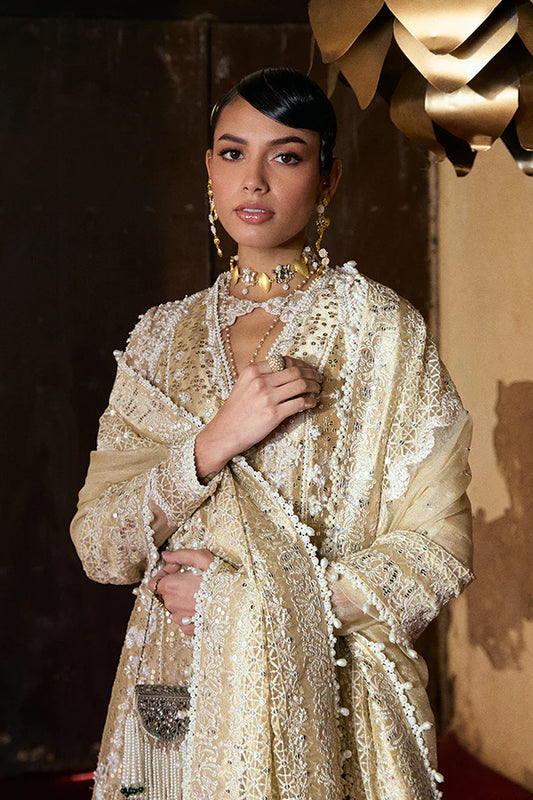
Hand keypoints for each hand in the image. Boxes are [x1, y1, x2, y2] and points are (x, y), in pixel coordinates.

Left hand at [147, 549, 214, 634]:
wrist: (238, 602)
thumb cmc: (221, 578)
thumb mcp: (202, 558)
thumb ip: (180, 555)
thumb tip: (166, 555)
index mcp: (171, 586)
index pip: (153, 583)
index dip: (163, 574)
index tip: (178, 570)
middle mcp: (172, 604)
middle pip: (165, 594)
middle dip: (175, 586)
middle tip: (193, 579)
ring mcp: (180, 619)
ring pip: (175, 608)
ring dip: (183, 600)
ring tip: (201, 593)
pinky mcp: (190, 629)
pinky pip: (184, 620)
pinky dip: (190, 613)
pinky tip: (203, 605)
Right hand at [195, 356, 322, 475]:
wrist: (224, 433)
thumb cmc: (235, 411)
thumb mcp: (243, 385)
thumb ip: (262, 376)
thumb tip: (288, 371)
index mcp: (252, 371)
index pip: (284, 360)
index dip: (300, 363)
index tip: (308, 368)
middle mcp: (260, 381)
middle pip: (295, 371)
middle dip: (311, 373)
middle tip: (318, 378)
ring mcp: (267, 397)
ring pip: (301, 385)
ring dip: (314, 386)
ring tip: (318, 389)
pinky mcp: (274, 414)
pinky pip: (300, 403)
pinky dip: (311, 402)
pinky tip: (313, 403)